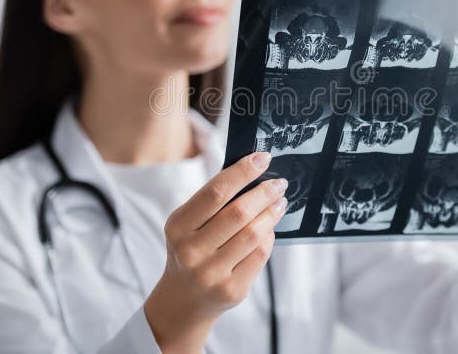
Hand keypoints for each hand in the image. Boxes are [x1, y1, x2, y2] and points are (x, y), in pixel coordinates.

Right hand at [143, 151, 286, 353]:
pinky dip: (269, 237)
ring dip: (271, 213)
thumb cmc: (191, 248)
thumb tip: (253, 172)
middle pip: (238, 213)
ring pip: (253, 235)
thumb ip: (213, 202)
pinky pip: (259, 255)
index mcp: (177, 226)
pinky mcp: (231, 289)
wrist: (183, 299)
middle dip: (264, 193)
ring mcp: (211, 273)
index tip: (263, 158)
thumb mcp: (188, 224)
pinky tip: (270, 228)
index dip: (242, 172)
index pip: (215, 192)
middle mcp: (190, 251)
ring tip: (280, 202)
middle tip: (279, 182)